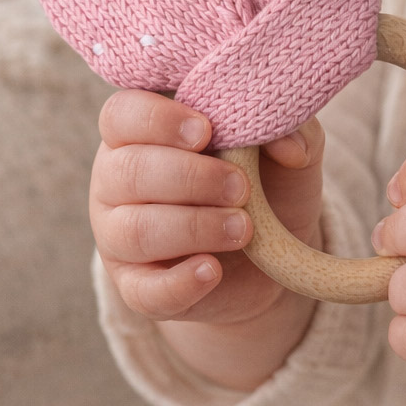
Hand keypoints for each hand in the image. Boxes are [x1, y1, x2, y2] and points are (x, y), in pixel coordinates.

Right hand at [90, 91, 324, 387]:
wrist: (271, 254)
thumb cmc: (265, 182)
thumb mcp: (285, 149)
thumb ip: (289, 129)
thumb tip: (287, 144)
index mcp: (141, 132)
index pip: (122, 114)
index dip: (157, 120)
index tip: (206, 131)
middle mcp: (117, 181)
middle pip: (127, 171)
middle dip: (190, 177)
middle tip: (242, 187)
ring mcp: (119, 236)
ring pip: (133, 230)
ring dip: (193, 227)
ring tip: (244, 229)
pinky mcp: (136, 287)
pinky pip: (144, 291)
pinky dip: (180, 283)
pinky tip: (213, 271)